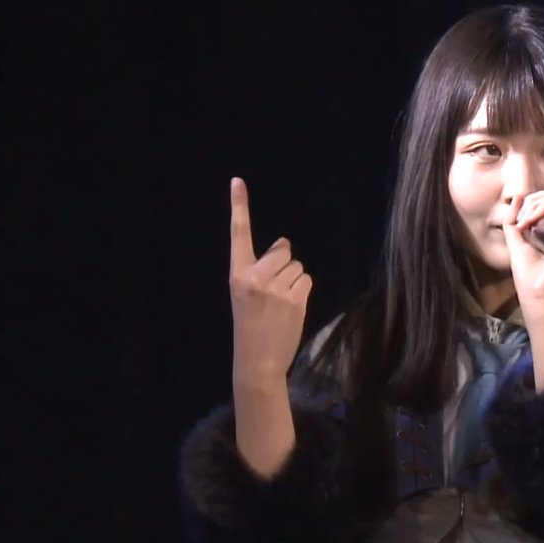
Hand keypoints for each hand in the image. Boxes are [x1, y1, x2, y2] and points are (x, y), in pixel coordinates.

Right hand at [228, 177, 313, 387]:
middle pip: (283, 250)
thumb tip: (285, 244)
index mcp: (237, 275)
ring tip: (281, 304)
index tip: (237, 181)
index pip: (239, 235)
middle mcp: (255, 277)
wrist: (257, 361)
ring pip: (297, 266)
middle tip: (274, 290)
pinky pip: (306, 280)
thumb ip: (261, 269)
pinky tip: (291, 308)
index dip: (238, 206)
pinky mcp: (295, 298)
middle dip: (284, 264)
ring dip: (294, 280)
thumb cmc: (251, 326)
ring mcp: (275, 287)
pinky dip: (303, 290)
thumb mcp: (246, 295)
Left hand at [501, 188, 543, 314]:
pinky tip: (530, 223)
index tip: (518, 219)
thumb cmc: (528, 273)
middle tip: (520, 220)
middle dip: (534, 200)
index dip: (533, 201)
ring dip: (537, 204)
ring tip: (524, 222)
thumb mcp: (517, 239)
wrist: (537, 294)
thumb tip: (518, 196)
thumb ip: (514, 219)